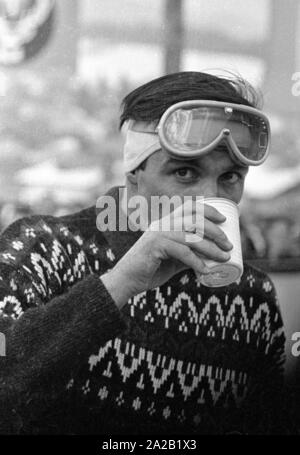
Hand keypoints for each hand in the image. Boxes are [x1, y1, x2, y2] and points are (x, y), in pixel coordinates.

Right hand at [101, 201, 232, 307]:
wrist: (128, 280)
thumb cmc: (151, 269)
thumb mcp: (175, 259)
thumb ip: (189, 255)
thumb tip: (211, 258)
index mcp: (167, 222)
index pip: (190, 206)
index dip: (209, 209)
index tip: (224, 220)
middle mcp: (162, 224)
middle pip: (195, 219)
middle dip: (216, 231)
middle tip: (229, 245)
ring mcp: (158, 234)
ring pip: (191, 236)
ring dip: (211, 247)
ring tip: (224, 257)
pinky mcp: (154, 246)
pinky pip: (181, 252)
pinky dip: (196, 262)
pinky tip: (205, 271)